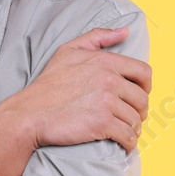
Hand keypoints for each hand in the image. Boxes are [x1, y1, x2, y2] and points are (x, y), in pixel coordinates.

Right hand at [6, 25, 152, 151]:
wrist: (29, 114)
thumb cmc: (47, 84)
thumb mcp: (68, 51)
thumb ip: (98, 37)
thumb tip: (125, 31)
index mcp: (105, 62)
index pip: (144, 72)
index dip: (145, 86)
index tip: (138, 95)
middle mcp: (109, 80)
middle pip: (142, 98)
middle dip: (140, 110)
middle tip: (132, 117)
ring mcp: (106, 102)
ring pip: (136, 119)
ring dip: (133, 128)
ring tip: (126, 131)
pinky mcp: (102, 123)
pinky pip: (128, 135)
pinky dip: (129, 142)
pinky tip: (123, 144)